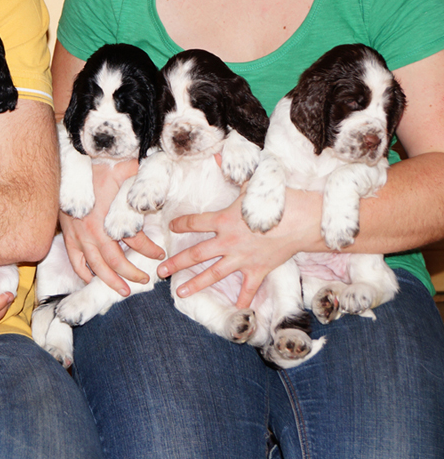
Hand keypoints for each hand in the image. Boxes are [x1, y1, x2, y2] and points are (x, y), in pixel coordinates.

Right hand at [60, 159, 164, 295]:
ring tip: (124, 291)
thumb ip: (139, 171)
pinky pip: (76, 262)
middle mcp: (94, 232)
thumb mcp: (120, 167)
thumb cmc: (93, 169)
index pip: (135, 240)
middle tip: (145, 280)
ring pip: (97, 267)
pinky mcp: (69, 238)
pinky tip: (93, 281)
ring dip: (111, 281)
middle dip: (132, 273)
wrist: (62, 170)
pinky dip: (84, 274)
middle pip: (116, 261)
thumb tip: (158, 168)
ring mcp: (80, 237)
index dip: (150, 249)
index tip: (160, 253)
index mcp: (109, 217)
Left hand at [157, 188, 320, 307]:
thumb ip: (231, 173)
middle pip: (195, 254)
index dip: (180, 224)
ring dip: (195, 284)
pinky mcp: (257, 270)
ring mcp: (242, 258)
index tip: (170, 226)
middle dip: (175, 263)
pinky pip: (247, 289)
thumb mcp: (252, 183)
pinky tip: (235, 311)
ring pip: (213, 274)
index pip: (193, 223)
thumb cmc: (278, 200)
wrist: (305, 220)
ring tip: (180, 293)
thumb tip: (216, 155)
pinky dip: (242, 301)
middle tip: (160, 271)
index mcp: (223, 220)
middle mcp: (228, 242)